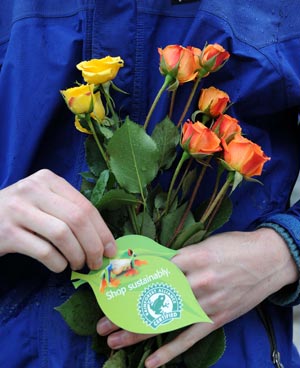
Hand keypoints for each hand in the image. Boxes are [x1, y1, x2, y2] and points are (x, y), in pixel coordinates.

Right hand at [0, 169, 115, 271]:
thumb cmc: (20, 211)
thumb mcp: (43, 200)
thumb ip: (69, 210)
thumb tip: (103, 239)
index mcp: (48, 179)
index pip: (85, 205)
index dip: (102, 230)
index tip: (111, 249)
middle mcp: (33, 190)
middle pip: (77, 219)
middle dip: (94, 245)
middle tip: (97, 262)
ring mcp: (18, 210)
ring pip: (62, 235)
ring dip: (77, 255)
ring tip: (78, 264)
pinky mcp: (7, 233)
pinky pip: (44, 251)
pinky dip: (58, 263)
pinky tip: (60, 266)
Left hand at [97, 228, 297, 367]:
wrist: (270, 258)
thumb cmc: (235, 247)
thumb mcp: (205, 244)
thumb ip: (180, 257)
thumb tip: (154, 266)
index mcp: (193, 257)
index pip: (153, 271)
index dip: (129, 282)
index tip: (110, 290)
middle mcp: (198, 281)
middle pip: (153, 299)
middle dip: (125, 313)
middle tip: (102, 323)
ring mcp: (207, 302)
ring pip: (166, 321)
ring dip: (138, 333)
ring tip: (114, 341)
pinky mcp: (217, 318)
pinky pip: (190, 338)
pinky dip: (171, 352)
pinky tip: (152, 362)